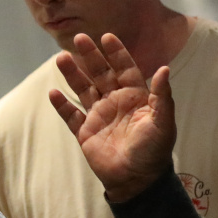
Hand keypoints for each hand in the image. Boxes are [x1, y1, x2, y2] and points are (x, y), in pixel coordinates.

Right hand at [49, 33, 176, 202]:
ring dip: (73, 74)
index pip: (125, 69)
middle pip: (100, 74)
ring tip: (61, 58)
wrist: (137, 181)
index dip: (117, 53)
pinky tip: (53, 92)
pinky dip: (62, 105)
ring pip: (83, 89)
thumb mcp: (163, 122)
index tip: (107, 37)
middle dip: (90, 56)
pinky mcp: (85, 133)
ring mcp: (99, 116)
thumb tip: (164, 68)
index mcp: (135, 97)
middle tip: (78, 38)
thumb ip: (162, 96)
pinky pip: (71, 116)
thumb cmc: (154, 151)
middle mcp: (115, 102)